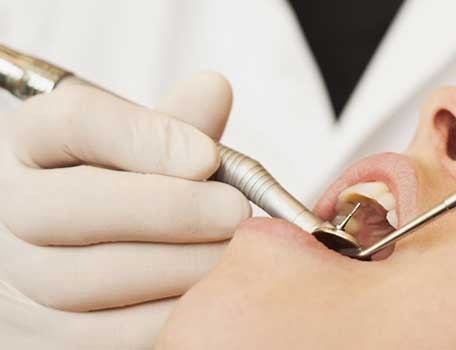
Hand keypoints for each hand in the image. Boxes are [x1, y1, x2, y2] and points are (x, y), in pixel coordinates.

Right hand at [0, 72, 249, 348]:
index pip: (73, 123)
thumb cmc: (122, 189)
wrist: (80, 256)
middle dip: (169, 211)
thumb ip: (173, 124)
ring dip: (175, 267)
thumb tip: (214, 89)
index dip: (144, 138)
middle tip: (236, 212)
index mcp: (32, 143)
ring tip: (234, 255)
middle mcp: (9, 208)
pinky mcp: (36, 337)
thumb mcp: (141, 149)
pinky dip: (164, 317)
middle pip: (72, 207)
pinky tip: (210, 296)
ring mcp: (15, 278)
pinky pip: (103, 337)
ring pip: (85, 280)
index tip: (209, 157)